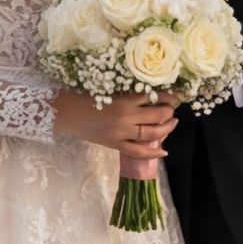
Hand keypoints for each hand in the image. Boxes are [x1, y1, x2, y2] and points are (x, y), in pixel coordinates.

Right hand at [53, 91, 176, 163]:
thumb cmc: (85, 97)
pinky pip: (138, 151)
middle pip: (157, 116)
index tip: (176, 95)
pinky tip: (164, 151)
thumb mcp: (109, 90)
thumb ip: (129, 95)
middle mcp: (127, 116)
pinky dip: (152, 153)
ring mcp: (122, 133)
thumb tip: (151, 97)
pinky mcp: (116, 144)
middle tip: (172, 109)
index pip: (154, 97)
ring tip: (172, 123)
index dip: (168, 97)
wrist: (67, 113)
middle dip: (169, 112)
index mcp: (125, 99)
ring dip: (166, 128)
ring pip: (152, 133)